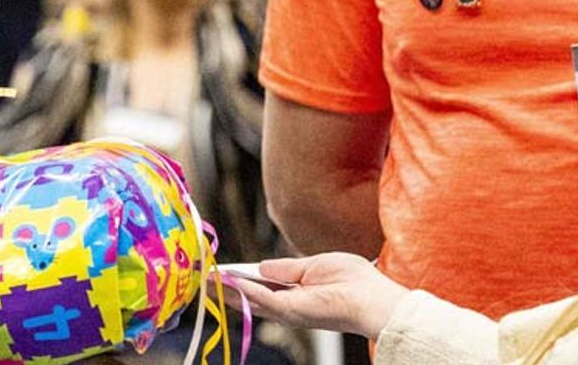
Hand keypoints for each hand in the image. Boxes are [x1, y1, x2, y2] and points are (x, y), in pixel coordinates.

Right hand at [225, 254, 407, 338]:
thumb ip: (285, 268)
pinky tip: (230, 281)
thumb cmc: (353, 280)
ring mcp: (290, 311)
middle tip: (204, 277)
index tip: (222, 271)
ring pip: (252, 301)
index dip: (242, 279)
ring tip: (208, 279)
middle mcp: (290, 305)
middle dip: (228, 287)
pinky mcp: (293, 312)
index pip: (263, 286)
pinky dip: (246, 291)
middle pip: (252, 297)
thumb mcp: (314, 265)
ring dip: (229, 290)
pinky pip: (263, 300)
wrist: (373, 298)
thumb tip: (260, 267)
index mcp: (296, 292)